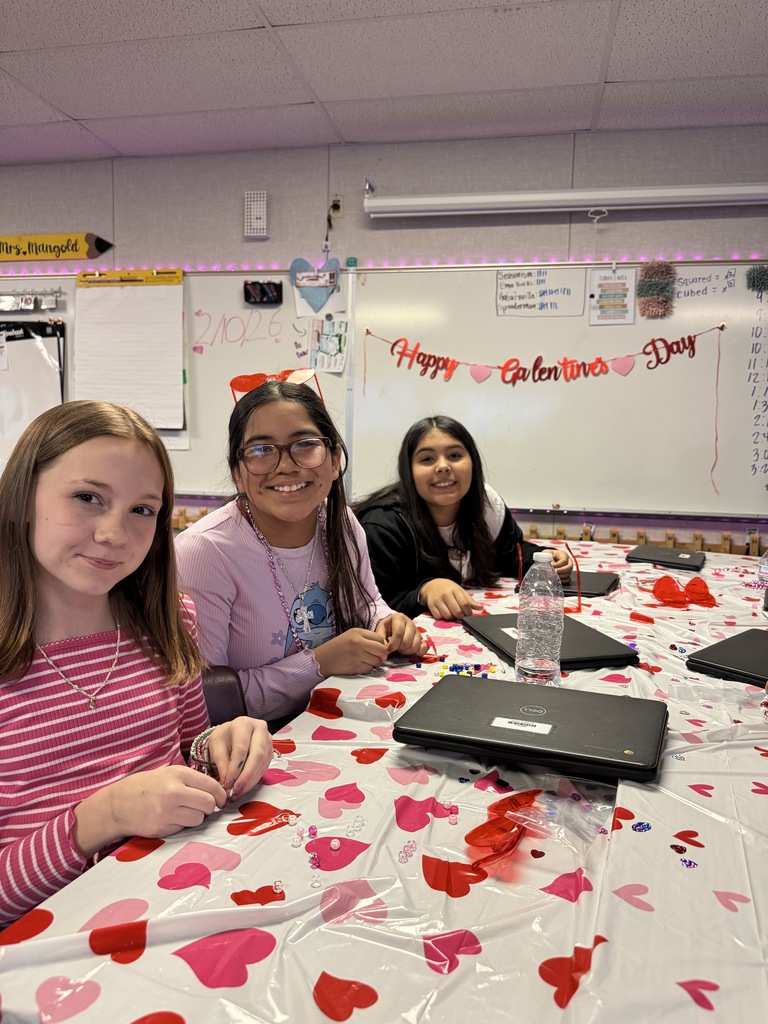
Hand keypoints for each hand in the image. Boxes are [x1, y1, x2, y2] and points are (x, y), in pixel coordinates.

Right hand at [73, 765, 225, 857]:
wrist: (118, 804)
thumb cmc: (146, 787)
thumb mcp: (169, 774)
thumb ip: (191, 780)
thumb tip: (216, 791)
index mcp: (178, 774)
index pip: (211, 785)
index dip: (221, 795)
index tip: (221, 800)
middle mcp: (173, 791)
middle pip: (208, 803)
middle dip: (210, 807)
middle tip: (204, 807)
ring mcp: (167, 811)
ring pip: (199, 818)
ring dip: (196, 817)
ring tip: (185, 812)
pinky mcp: (162, 827)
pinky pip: (184, 828)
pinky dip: (182, 825)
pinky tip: (171, 818)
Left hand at [208, 717, 272, 799]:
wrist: (232, 734)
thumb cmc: (224, 738)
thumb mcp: (216, 747)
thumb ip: (222, 764)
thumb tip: (228, 784)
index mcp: (243, 724)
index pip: (241, 748)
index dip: (235, 768)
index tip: (228, 784)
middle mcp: (259, 729)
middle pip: (257, 755)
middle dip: (246, 776)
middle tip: (236, 790)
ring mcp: (268, 740)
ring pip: (262, 762)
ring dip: (251, 780)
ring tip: (239, 792)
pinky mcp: (270, 751)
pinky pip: (264, 767)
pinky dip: (255, 779)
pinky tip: (246, 787)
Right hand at [313, 628, 389, 677]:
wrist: (322, 659)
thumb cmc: (337, 647)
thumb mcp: (351, 636)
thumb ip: (366, 638)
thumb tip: (382, 646)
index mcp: (358, 632)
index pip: (380, 638)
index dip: (381, 645)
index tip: (377, 649)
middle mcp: (358, 642)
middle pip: (382, 650)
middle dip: (382, 655)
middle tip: (378, 658)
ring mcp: (357, 655)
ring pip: (377, 661)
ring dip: (374, 663)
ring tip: (365, 661)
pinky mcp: (355, 667)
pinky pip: (369, 669)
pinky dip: (367, 669)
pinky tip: (359, 666)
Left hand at [375, 613, 429, 656]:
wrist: (393, 626)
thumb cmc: (386, 628)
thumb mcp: (380, 630)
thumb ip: (381, 639)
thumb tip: (386, 648)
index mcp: (399, 618)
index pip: (398, 633)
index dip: (393, 645)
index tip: (388, 650)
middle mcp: (410, 623)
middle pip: (407, 641)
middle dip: (399, 648)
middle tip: (394, 648)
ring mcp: (417, 630)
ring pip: (414, 646)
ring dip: (406, 651)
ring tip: (400, 648)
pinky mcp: (421, 638)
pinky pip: (423, 648)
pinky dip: (418, 652)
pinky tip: (410, 651)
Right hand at [419, 578, 482, 619]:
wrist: (432, 585)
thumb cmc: (449, 589)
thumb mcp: (460, 591)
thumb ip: (470, 600)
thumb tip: (480, 608)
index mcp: (455, 590)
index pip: (464, 604)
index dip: (468, 612)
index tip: (468, 613)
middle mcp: (446, 594)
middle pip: (457, 611)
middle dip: (461, 616)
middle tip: (461, 615)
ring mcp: (437, 600)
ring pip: (448, 616)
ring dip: (452, 617)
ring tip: (452, 613)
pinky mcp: (431, 605)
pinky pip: (439, 617)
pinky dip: (443, 617)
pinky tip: (445, 613)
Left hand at [549, 549, 573, 580]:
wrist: (547, 558)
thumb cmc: (547, 555)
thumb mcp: (547, 554)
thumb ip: (549, 558)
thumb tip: (551, 566)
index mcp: (563, 555)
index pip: (564, 560)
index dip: (558, 564)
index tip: (551, 565)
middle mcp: (568, 561)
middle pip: (569, 567)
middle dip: (561, 571)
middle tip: (554, 572)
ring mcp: (568, 568)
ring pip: (568, 574)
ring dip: (561, 576)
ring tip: (553, 576)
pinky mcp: (567, 574)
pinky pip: (568, 579)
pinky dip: (562, 580)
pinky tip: (556, 579)